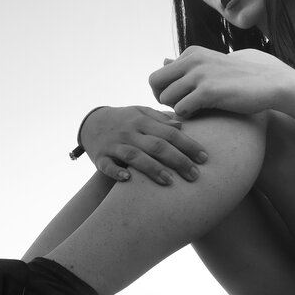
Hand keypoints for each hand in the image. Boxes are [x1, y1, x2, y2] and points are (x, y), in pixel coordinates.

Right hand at [80, 105, 208, 185]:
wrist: (90, 122)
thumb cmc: (123, 120)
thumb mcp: (141, 113)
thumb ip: (160, 119)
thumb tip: (182, 124)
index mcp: (143, 120)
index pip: (170, 133)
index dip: (188, 145)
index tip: (204, 158)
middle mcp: (130, 132)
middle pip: (157, 145)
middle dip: (178, 160)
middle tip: (194, 175)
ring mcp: (114, 144)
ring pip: (135, 156)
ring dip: (153, 168)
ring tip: (170, 181)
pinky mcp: (100, 157)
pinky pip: (108, 165)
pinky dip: (116, 172)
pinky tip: (128, 179)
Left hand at [149, 46, 294, 117]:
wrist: (271, 83)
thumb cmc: (241, 78)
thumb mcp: (211, 64)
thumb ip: (187, 64)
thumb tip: (164, 60)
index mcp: (191, 53)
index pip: (158, 75)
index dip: (164, 92)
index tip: (180, 99)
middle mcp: (192, 60)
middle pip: (154, 83)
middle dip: (162, 100)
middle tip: (179, 108)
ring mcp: (200, 74)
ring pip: (165, 97)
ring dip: (175, 109)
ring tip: (194, 111)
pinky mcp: (209, 91)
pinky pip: (181, 109)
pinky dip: (187, 116)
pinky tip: (201, 114)